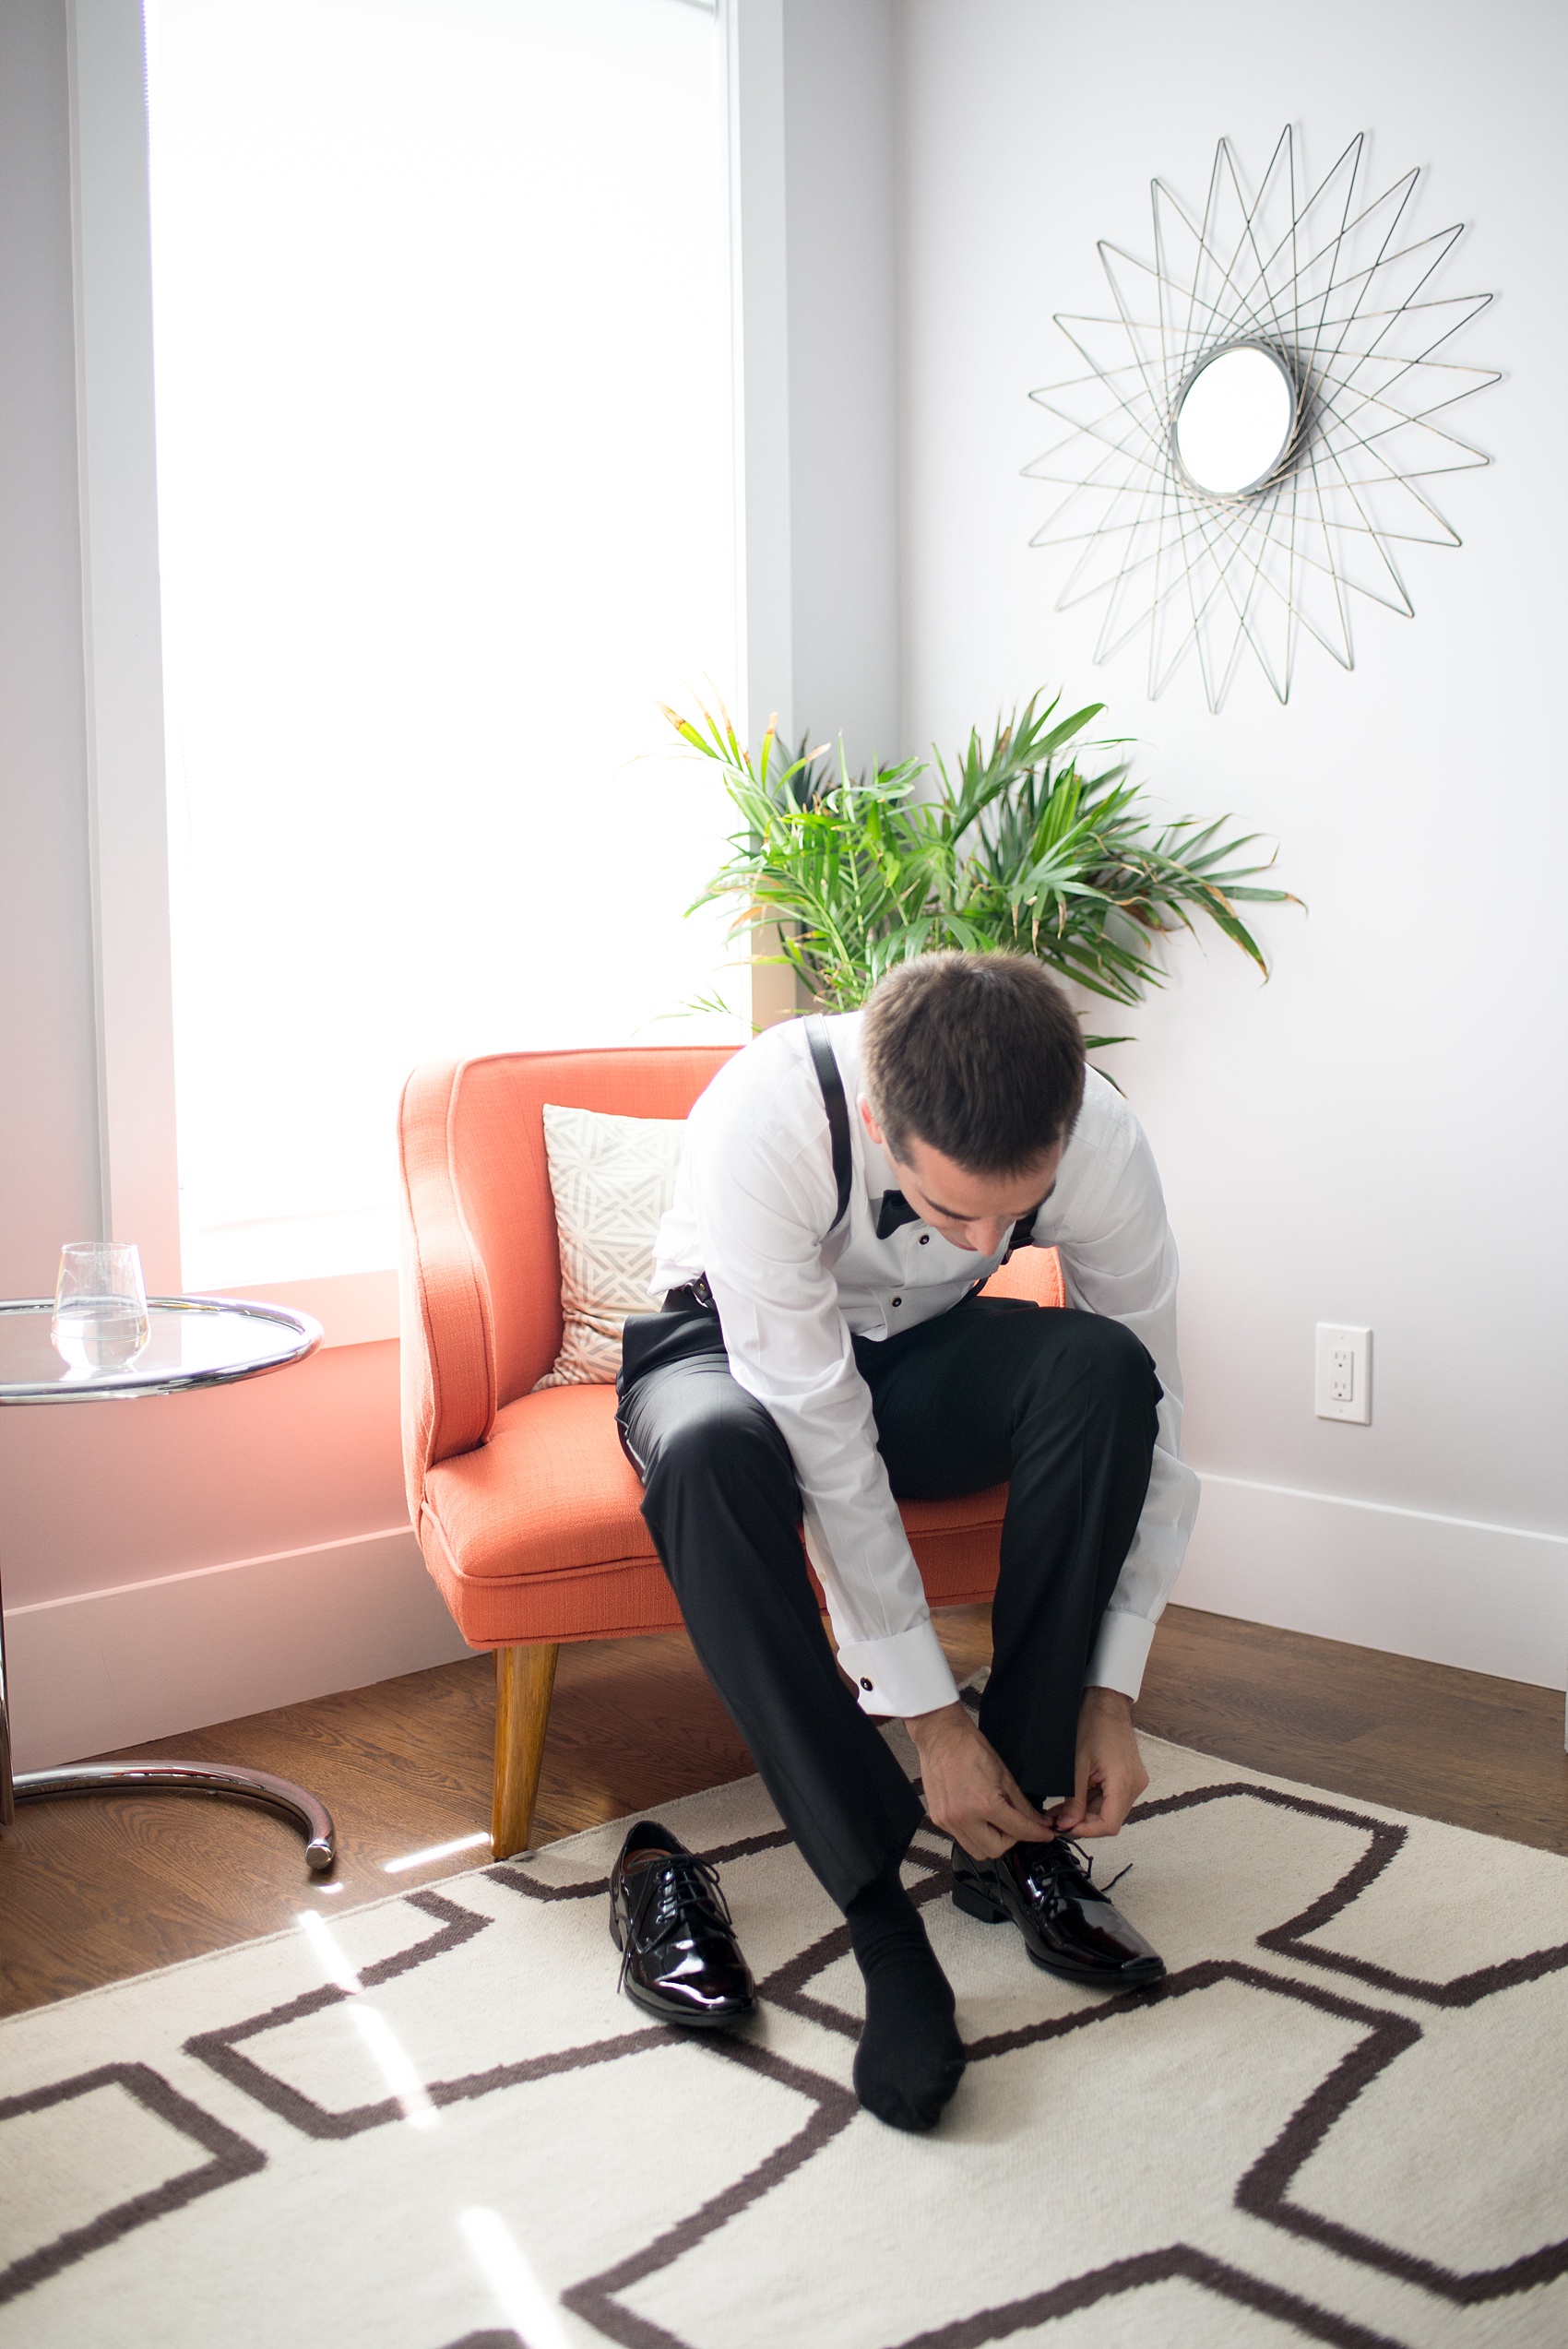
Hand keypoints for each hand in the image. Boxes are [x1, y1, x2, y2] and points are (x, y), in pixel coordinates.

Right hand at [905, 1702, 1055, 1860]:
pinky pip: (961, 1839)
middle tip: (1015, 1825)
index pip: (1018, 1830)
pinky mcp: (938, 1820)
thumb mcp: (1004, 1776)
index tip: (1046, 1834)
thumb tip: (1038, 1821)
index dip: (1036, 1834)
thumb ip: (1022, 1805)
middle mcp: (963, 1818)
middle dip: (1011, 1840)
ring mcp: (947, 1821)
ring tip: (995, 1821)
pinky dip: (974, 1833)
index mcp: (984, 1804)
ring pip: (976, 1850)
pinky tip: (978, 1816)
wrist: (941, 1737)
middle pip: (995, 1850)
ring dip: (990, 1841)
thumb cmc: (971, 1749)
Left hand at [1048, 1687, 1147, 1839]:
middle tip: (1057, 1820)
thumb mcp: (1076, 1766)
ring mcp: (1134, 1781)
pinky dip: (1093, 1802)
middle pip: (1110, 1818)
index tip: (1065, 1828)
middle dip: (1083, 1822)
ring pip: (1110, 1810)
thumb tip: (1067, 1825)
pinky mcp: (1130, 1777)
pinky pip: (1112, 1798)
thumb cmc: (1092, 1726)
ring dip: (1086, 1813)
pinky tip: (1073, 1801)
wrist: (1107, 1704)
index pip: (1109, 1824)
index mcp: (1123, 1782)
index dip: (1087, 1831)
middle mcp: (1134, 1785)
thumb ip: (1073, 1799)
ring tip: (1060, 1812)